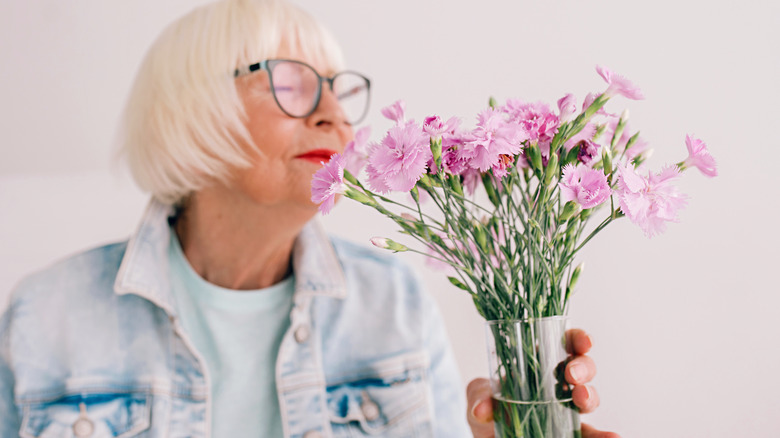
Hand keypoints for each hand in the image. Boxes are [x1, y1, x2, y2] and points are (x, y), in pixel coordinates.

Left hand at [466, 329, 619, 437]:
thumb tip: (482, 408)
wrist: (490, 436)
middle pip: (582, 368)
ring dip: (591, 396)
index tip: (583, 342)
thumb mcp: (478, 397)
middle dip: (583, 367)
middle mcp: (558, 384)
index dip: (578, 339)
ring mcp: (566, 410)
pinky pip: (591, 433)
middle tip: (572, 376)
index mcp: (540, 364)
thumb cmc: (488, 410)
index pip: (565, 344)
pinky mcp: (571, 433)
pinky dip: (604, 434)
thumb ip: (478, 396)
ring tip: (583, 400)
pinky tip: (612, 436)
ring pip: (589, 397)